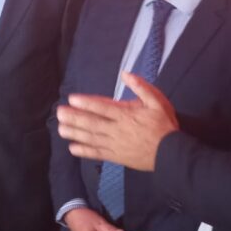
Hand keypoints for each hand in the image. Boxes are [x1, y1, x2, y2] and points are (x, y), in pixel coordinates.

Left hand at [58, 72, 177, 170]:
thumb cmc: (163, 124)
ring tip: (61, 129)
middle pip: (92, 123)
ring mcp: (115, 144)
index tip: (72, 99)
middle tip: (60, 113)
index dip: (86, 103)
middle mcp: (117, 129)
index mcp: (126, 114)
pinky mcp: (116, 156)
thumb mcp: (157, 101)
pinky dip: (85, 151)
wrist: (171, 152)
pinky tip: (73, 148)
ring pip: (92, 138)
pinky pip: (98, 153)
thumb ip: (141, 87)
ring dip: (75, 133)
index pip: (102, 107)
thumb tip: (125, 74)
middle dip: (75, 118)